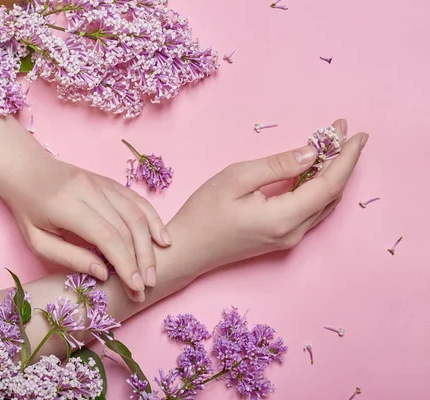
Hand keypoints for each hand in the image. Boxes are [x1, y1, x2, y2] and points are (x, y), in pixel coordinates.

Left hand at [0, 151, 170, 301]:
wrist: (26, 169)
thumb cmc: (28, 209)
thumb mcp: (37, 240)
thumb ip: (69, 257)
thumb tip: (104, 273)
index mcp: (68, 205)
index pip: (108, 236)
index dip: (125, 264)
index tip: (136, 287)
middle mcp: (90, 189)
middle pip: (127, 227)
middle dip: (140, 260)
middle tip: (146, 287)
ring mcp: (103, 183)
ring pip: (137, 213)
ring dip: (150, 245)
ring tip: (154, 272)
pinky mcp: (111, 182)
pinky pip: (138, 201)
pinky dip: (153, 220)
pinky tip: (163, 240)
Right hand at [168, 119, 367, 273]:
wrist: (187, 250)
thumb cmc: (204, 213)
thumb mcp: (236, 178)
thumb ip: (277, 165)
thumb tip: (311, 153)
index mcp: (284, 218)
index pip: (329, 184)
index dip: (345, 157)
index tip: (354, 131)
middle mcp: (294, 232)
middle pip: (331, 193)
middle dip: (341, 160)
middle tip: (342, 131)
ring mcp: (289, 239)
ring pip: (324, 203)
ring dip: (332, 173)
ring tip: (332, 146)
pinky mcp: (282, 239)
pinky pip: (311, 210)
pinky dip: (318, 187)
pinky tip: (313, 169)